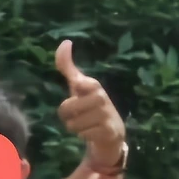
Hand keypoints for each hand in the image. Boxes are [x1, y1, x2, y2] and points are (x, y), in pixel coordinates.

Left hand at [55, 40, 124, 168]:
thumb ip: (68, 67)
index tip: (79, 88)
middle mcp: (102, 98)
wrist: (112, 133)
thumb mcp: (78, 86)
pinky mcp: (110, 131)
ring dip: (75, 127)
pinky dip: (83, 136)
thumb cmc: (90, 106)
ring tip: (85, 124)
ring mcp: (107, 115)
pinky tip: (92, 133)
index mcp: (93, 85)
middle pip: (66, 108)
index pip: (80, 82)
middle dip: (66, 115)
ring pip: (72, 124)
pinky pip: (83, 135)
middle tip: (78, 115)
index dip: (77, 87)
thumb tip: (65, 42)